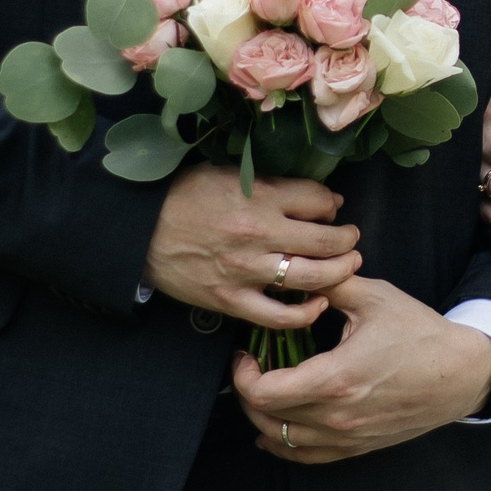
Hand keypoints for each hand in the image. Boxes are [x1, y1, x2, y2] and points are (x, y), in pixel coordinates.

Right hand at [144, 163, 357, 329]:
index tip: (333, 210)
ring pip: (311, 278)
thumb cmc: (183, 197)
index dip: (332, 206)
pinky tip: (318, 304)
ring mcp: (245, 271)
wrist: (138, 229)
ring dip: (339, 272)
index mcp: (258, 196)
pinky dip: (305, 314)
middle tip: (351, 240)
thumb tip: (320, 199)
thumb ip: (272, 185)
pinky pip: (279, 316)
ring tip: (347, 266)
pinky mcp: (230, 300)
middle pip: (325, 242)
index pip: (318, 201)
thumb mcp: (228, 175)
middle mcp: (257, 234)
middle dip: (347, 241)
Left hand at [234, 278, 490, 461]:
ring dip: (262, 418)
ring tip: (261, 392)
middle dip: (247, 392)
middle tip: (251, 367)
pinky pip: (306, 457)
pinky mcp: (357, 446)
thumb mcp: (375, 297)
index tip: (246, 354)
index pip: (263, 392)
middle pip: (266, 418)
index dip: (243, 374)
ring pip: (282, 441)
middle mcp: (337, 415)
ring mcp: (347, 436)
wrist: (462, 374)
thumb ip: (329, 284)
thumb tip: (295, 273)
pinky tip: (275, 429)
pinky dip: (284, 445)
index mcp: (335, 378)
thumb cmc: (421, 334)